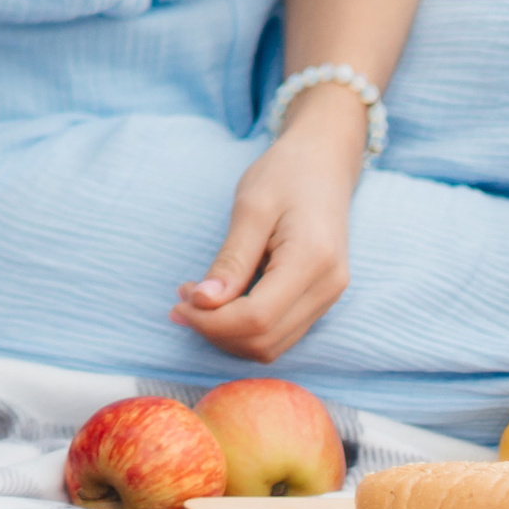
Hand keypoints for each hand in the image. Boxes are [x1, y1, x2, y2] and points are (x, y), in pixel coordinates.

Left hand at [172, 105, 360, 360]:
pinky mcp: (320, 299)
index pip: (257, 319)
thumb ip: (230, 259)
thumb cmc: (286, 174)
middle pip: (264, 342)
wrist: (324, 162)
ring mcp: (329, 297)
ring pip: (272, 346)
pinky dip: (245, 327)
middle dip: (215, 330)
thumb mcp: (251, 207)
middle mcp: (328, 288)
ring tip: (198, 298)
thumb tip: (203, 303)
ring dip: (228, 333)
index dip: (211, 320)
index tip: (180, 299)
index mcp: (312, 261)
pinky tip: (222, 301)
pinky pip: (280, 332)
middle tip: (183, 297)